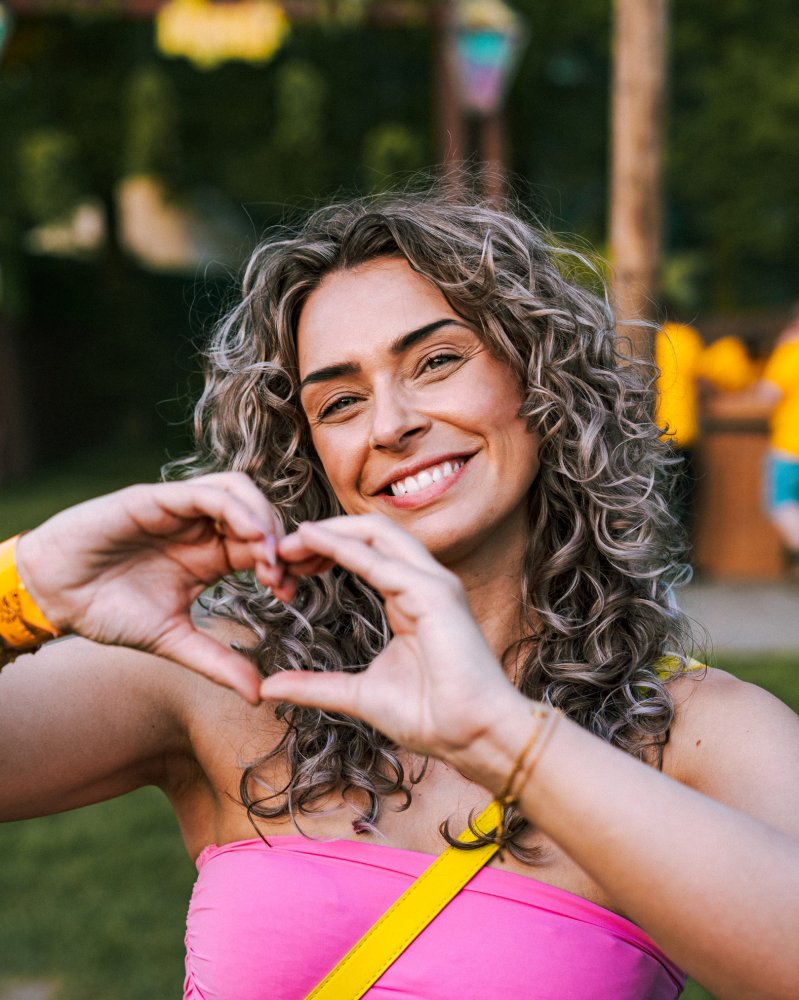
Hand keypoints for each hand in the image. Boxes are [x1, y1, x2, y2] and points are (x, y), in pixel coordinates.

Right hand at [15, 473, 290, 701]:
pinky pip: (206, 492)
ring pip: (239, 490)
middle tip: (281, 577)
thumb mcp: (173, 640)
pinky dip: (235, 508)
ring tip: (268, 555)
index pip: (262, 546)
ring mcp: (180, 509)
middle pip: (259, 512)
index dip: (283, 565)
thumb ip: (216, 662)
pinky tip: (248, 536)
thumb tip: (259, 696)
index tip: (289, 594)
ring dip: (262, 518)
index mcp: (210, 555)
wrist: (54, 596)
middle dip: (280, 540)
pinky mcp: (157, 498)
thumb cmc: (108, 611)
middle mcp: (200, 527)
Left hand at [261, 514, 523, 761]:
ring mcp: (433, 584)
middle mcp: (424, 582)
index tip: (284, 564)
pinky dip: (345, 548)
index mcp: (410, 598)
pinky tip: (314, 544)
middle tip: (277, 548)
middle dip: (323, 532)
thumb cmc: (429, 716)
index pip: (366, 553)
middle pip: (371, 532)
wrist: (471, 737)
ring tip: (289, 541)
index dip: (324, 550)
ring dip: (330, 532)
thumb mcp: (357, 695)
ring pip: (379, 532)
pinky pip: (382, 561)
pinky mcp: (436, 594)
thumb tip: (269, 687)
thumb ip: (315, 685)